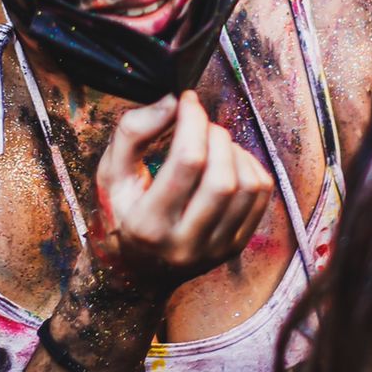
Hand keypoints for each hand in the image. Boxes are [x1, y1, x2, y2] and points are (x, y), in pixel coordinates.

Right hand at [90, 90, 274, 289]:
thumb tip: (171, 101)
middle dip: (216, 135)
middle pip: (222, 177)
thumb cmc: (123, 214)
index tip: (187, 100)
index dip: (193, 120)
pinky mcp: (236, 247)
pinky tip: (228, 161)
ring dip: (235, 150)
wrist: (139, 271)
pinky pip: (260, 197)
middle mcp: (185, 244)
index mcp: (148, 226)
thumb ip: (132, 133)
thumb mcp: (111, 175)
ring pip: (247, 187)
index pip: (187, 162)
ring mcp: (215, 249)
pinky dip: (250, 167)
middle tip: (201, 122)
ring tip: (213, 143)